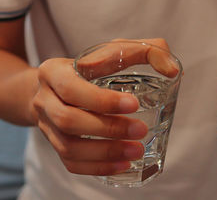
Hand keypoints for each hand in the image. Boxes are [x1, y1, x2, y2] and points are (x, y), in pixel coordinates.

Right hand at [31, 38, 172, 174]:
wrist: (56, 84)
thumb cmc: (92, 66)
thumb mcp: (114, 50)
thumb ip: (145, 50)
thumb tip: (172, 70)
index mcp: (53, 71)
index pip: (72, 88)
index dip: (101, 100)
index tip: (134, 104)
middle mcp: (44, 99)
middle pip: (68, 120)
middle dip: (108, 129)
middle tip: (141, 130)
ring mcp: (46, 125)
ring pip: (68, 147)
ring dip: (104, 153)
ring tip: (136, 151)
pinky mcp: (54, 143)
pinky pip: (70, 163)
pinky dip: (97, 167)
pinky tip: (122, 165)